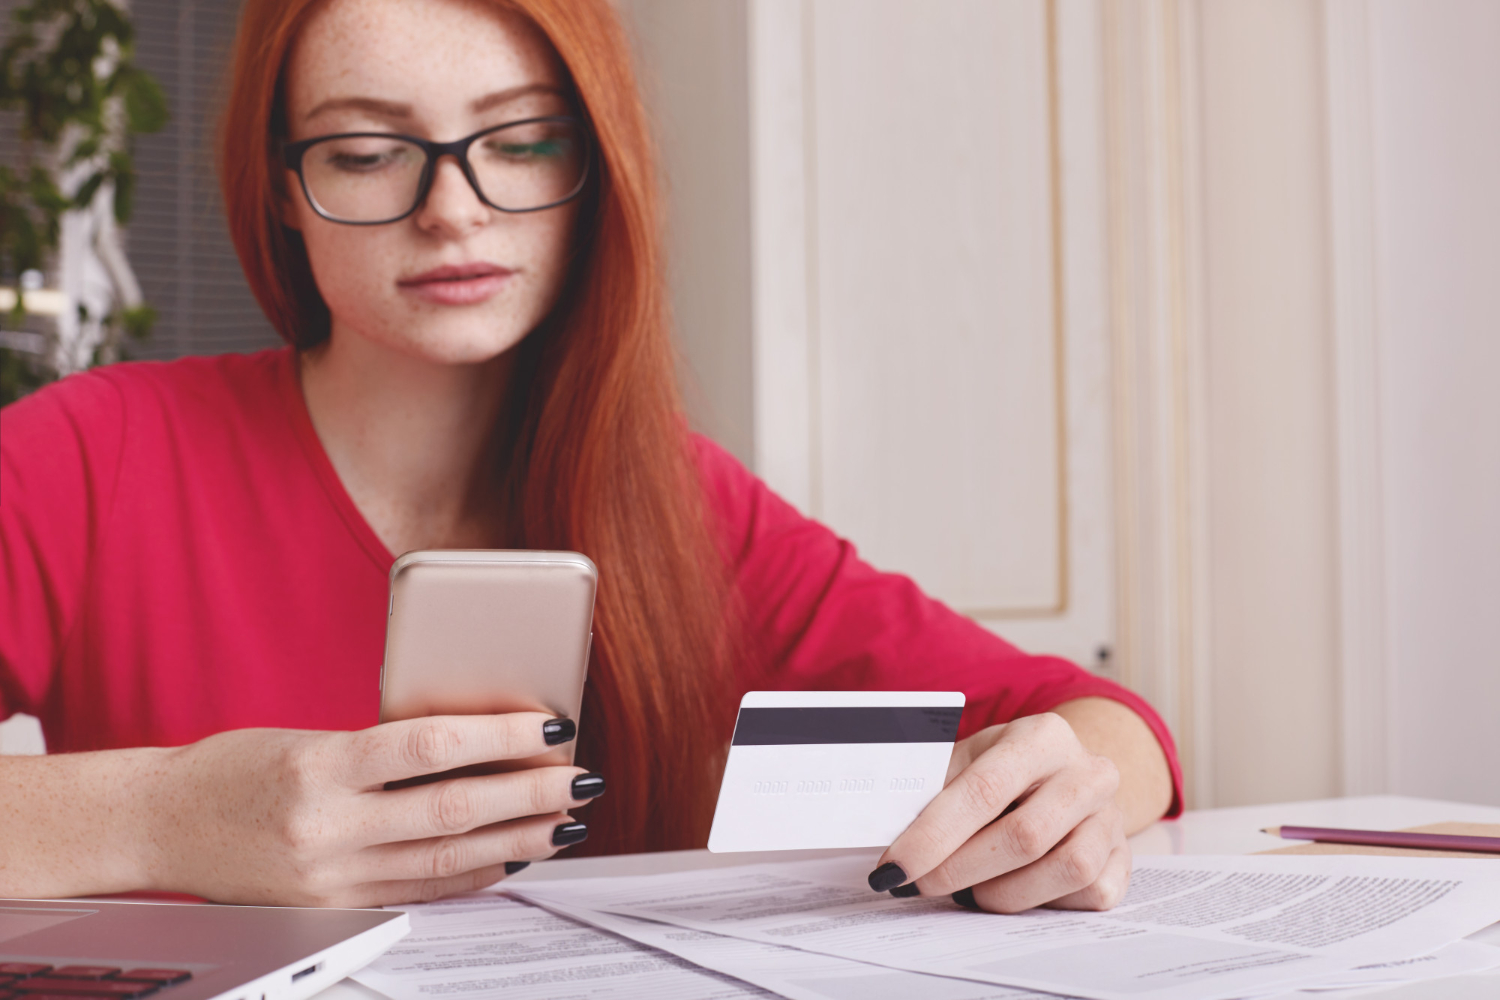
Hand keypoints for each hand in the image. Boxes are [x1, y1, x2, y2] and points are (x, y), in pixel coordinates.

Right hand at [141, 713, 601, 905]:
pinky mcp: (332, 909)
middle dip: (529, 794)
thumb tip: (478, 743)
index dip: (499, 734)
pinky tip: (512, 856)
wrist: (159, 824)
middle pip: (452, 809)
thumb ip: (385, 747)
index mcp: (319, 764)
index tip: (550, 723)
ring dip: (517, 839)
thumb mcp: (309, 737)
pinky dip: (473, 874)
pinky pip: (419, 892)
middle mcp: (325, 827)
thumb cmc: (237, 767)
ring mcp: (328, 877)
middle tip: (580, 778)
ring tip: (564, 821)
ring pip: (446, 859)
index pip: (430, 745)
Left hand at [868, 712, 1129, 911]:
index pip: (983, 789)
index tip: (894, 867)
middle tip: (920, 885)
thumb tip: (878, 826)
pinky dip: (1044, 902)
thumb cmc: (998, 773)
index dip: (933, 834)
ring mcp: (1113, 816)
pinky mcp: (1126, 858)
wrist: (1062, 777)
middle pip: (1025, 836)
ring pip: (1066, 869)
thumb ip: (928, 789)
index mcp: (1043, 736)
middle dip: (959, 869)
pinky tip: (1015, 890)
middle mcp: (1088, 771)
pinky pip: (1090, 893)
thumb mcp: (964, 763)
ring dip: (1004, 892)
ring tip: (970, 890)